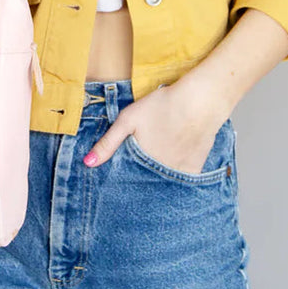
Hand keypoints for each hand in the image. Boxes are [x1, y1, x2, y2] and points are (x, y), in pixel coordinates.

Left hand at [82, 80, 228, 173]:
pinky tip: (171, 173)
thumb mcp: (128, 119)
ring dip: (155, 184)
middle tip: (134, 180)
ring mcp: (177, 175)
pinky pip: (181, 183)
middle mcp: (158, 174)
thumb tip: (87, 163)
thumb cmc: (162, 106)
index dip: (121, 181)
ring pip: (162, 186)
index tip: (115, 185)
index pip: (126, 181)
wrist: (200, 102)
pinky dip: (175, 181)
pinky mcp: (194, 171)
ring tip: (151, 177)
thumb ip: (108, 142)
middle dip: (138, 185)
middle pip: (144, 185)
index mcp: (140, 163)